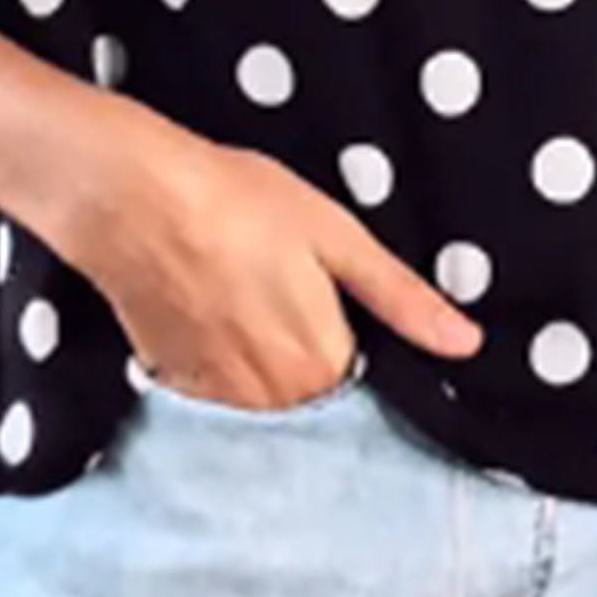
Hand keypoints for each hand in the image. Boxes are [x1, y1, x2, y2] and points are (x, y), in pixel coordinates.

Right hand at [59, 119, 484, 411]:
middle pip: (311, 391)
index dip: (348, 332)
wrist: (131, 198)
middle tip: (278, 284)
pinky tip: (208, 306)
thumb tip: (465, 342)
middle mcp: (271, 398)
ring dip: (263, 358)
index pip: (359, 376)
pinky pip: (216, 388)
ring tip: (241, 292)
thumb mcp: (336, 236)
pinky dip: (219, 357)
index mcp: (320, 363)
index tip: (327, 297)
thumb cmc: (237, 202)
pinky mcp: (173, 382)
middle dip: (306, 347)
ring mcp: (216, 396)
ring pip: (264, 394)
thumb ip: (401, 298)